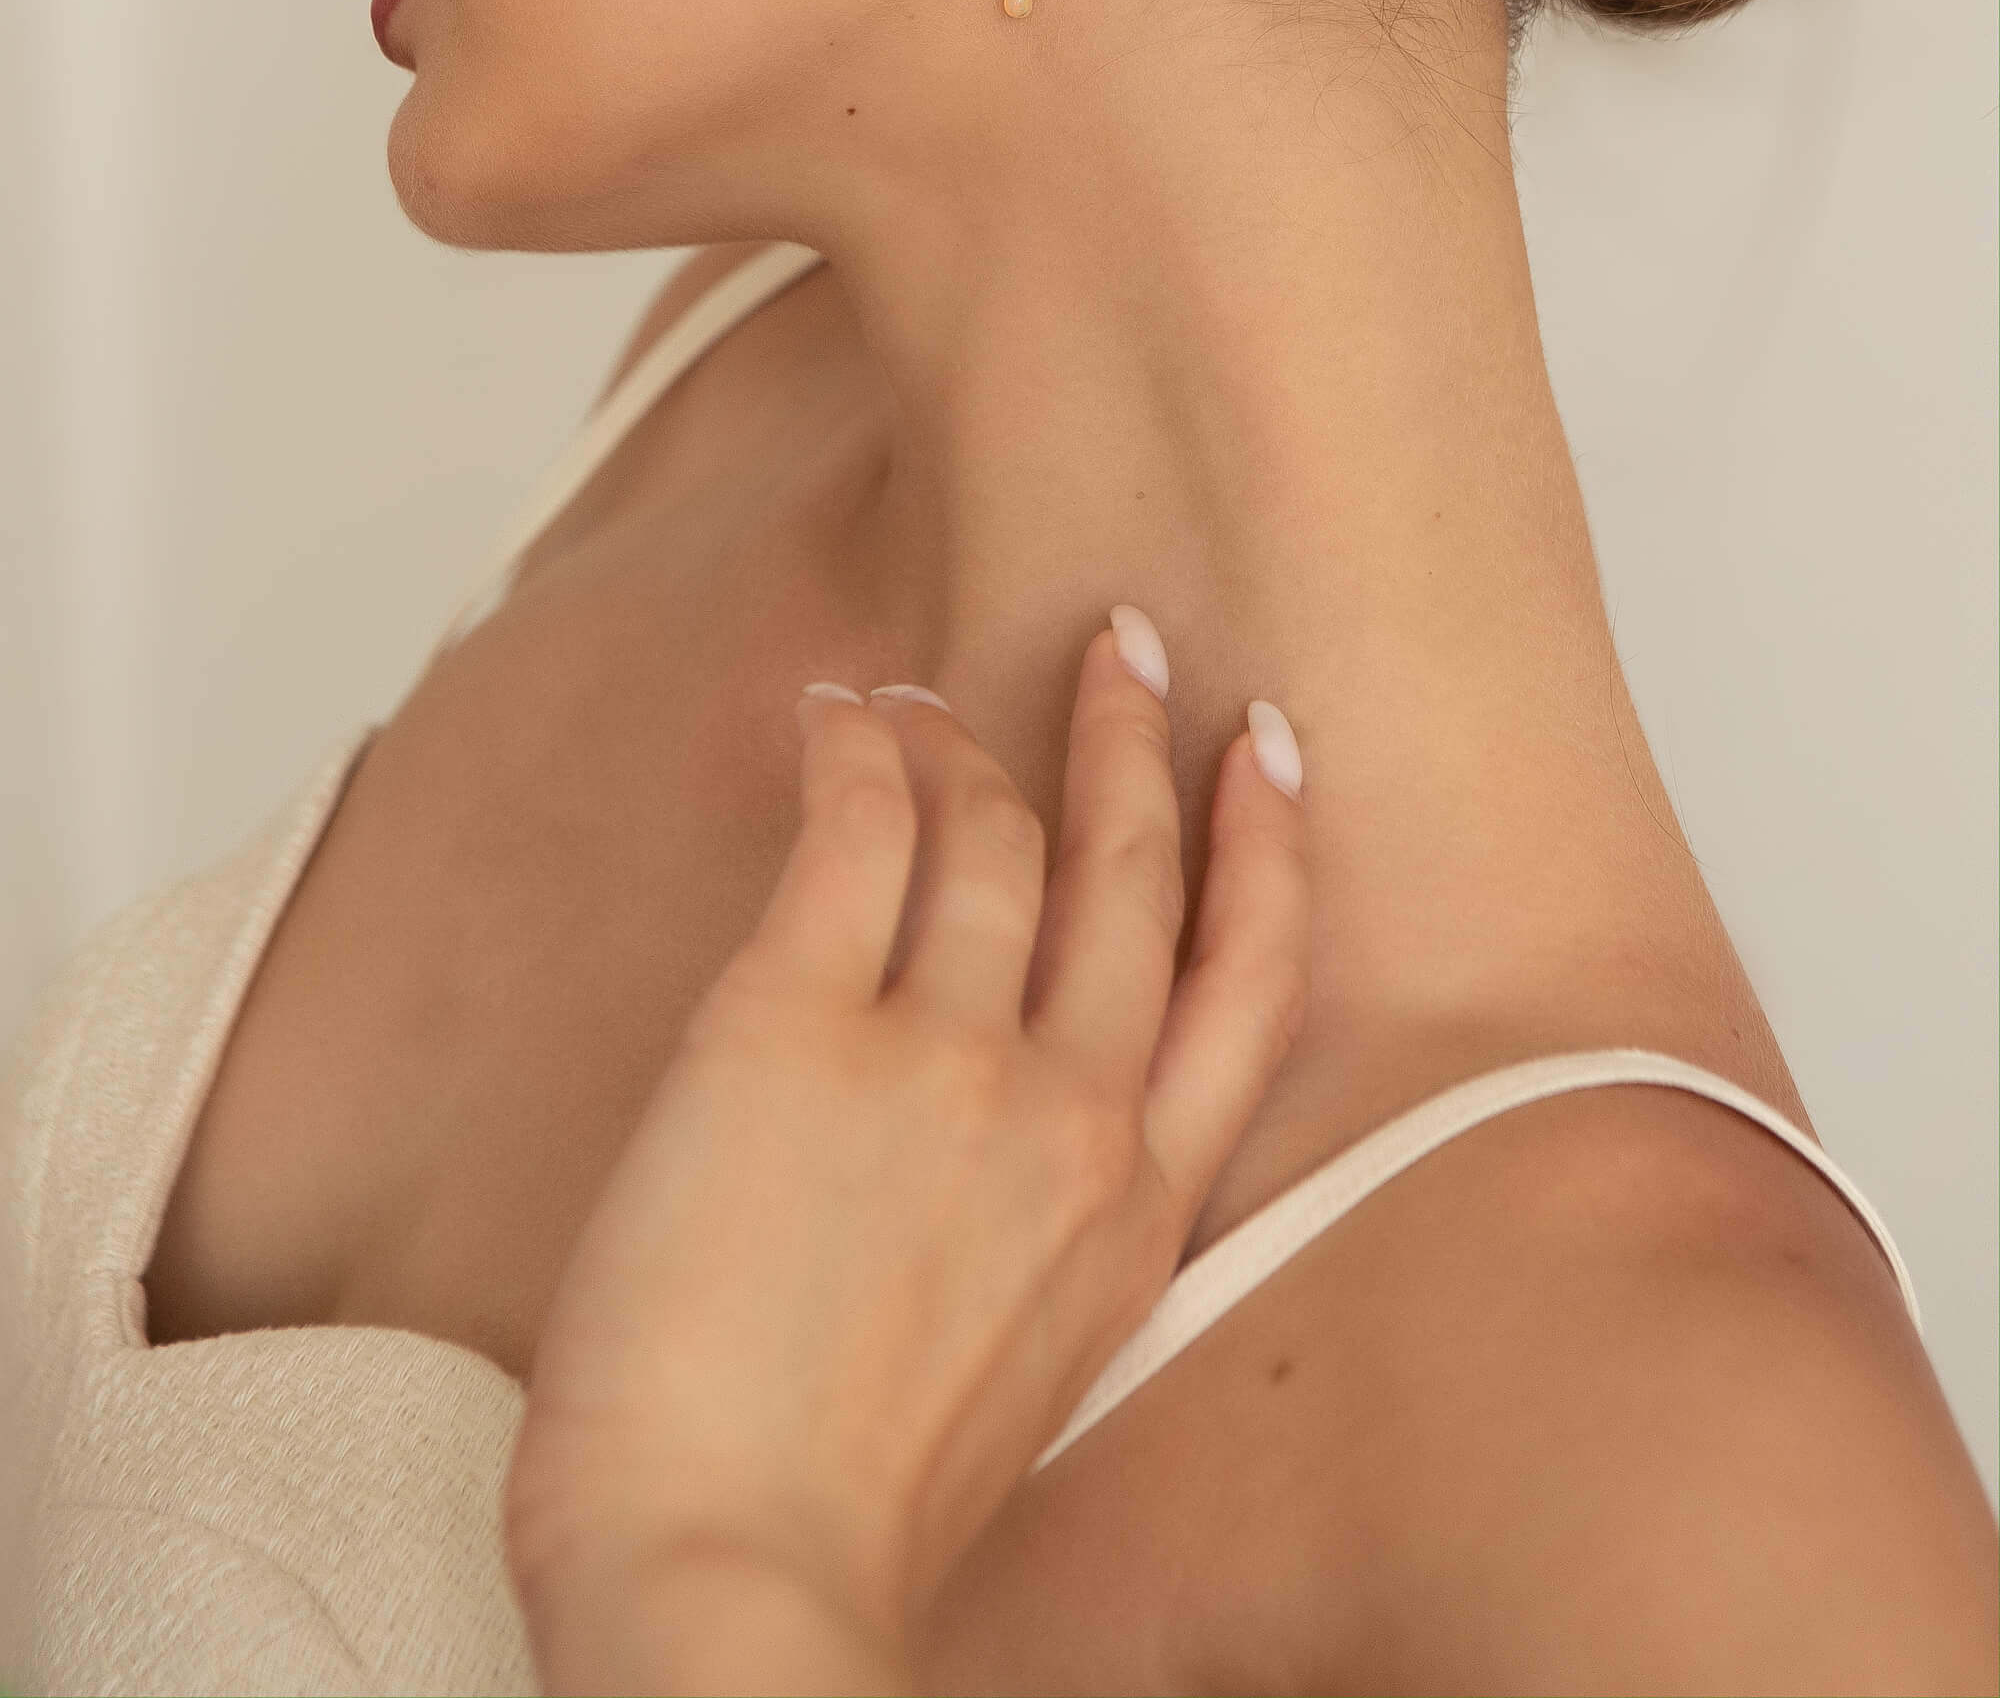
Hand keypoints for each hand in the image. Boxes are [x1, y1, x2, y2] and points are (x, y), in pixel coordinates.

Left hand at [503, 616, 1310, 1695]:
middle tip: (1123, 646)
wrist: (728, 1577)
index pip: (1244, 983)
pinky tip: (838, 715)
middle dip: (1132, 741)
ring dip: (966, 738)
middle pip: (1130, 872)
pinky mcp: (792, 1024)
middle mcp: (1066, 1112)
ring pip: (988, 835)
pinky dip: (852, 753)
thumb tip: (1002, 1109)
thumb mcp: (1024, 1373)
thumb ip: (1047, 1229)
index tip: (1266, 751)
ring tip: (927, 693)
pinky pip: (850, 835)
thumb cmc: (845, 1518)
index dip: (1266, 848)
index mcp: (1136, 1212)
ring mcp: (938, 1057)